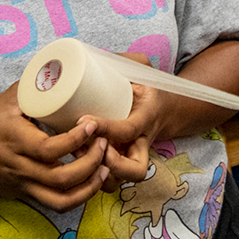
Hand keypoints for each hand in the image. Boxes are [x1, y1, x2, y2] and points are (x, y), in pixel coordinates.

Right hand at [0, 82, 108, 212]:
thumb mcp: (7, 101)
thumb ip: (35, 88)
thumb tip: (63, 68)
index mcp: (15, 141)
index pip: (48, 149)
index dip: (74, 139)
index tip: (92, 124)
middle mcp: (22, 167)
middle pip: (60, 177)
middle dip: (90, 163)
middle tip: (104, 142)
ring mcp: (27, 185)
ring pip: (62, 199)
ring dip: (90, 186)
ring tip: (106, 166)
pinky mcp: (31, 195)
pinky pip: (58, 206)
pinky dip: (80, 199)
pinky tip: (95, 181)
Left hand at [89, 53, 162, 190]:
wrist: (165, 109)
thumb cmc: (146, 87)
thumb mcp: (141, 68)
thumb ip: (122, 59)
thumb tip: (88, 55)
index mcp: (147, 118)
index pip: (129, 130)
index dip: (106, 129)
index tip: (83, 119)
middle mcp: (142, 143)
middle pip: (135, 170)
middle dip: (111, 165)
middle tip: (89, 148)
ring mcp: (131, 158)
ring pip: (120, 183)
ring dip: (98, 176)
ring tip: (77, 156)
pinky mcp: (119, 165)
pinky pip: (107, 182)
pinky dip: (90, 179)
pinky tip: (73, 161)